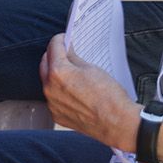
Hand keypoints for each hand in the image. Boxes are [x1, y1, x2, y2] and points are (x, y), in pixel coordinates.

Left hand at [40, 34, 141, 149]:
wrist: (118, 123)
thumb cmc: (109, 96)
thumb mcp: (92, 69)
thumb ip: (74, 58)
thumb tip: (67, 51)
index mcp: (58, 72)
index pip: (53, 48)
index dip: (59, 40)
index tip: (63, 39)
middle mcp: (50, 88)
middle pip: (45, 64)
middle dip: (53, 56)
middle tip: (64, 53)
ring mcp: (52, 103)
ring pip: (47, 82)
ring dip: (54, 74)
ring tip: (70, 73)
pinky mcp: (57, 115)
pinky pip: (53, 98)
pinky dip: (58, 92)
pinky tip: (72, 91)